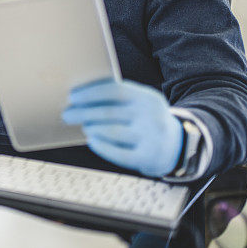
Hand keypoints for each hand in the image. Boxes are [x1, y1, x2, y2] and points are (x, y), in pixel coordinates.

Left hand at [62, 79, 182, 176]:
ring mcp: (150, 138)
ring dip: (91, 128)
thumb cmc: (148, 120)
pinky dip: (102, 146)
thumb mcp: (141, 103)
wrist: (179, 145)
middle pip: (108, 112)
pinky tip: (92, 140)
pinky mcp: (148, 157)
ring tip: (83, 126)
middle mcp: (150, 116)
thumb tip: (81, 97)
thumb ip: (119, 97)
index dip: (90, 93)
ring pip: (112, 131)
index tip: (72, 96)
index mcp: (146, 97)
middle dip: (83, 112)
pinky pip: (119, 153)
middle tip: (67, 114)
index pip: (114, 90)